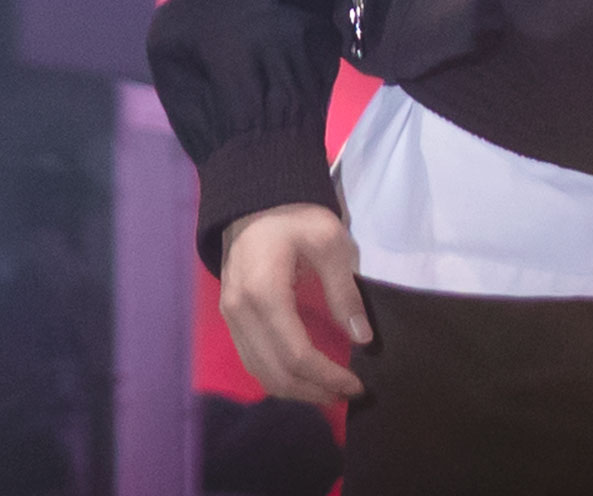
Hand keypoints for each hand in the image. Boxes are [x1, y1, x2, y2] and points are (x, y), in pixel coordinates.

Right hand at [217, 204, 369, 405]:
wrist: (254, 197)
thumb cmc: (295, 215)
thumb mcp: (329, 242)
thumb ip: (344, 291)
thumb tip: (363, 338)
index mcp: (263, 294)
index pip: (296, 354)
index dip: (327, 376)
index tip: (357, 384)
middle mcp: (239, 313)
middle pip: (275, 373)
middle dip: (313, 391)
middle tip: (347, 394)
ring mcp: (230, 317)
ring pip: (260, 373)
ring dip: (295, 390)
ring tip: (330, 391)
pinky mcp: (231, 317)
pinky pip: (252, 360)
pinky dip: (278, 376)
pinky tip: (304, 376)